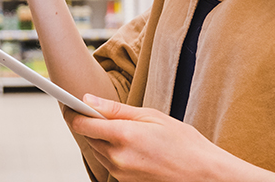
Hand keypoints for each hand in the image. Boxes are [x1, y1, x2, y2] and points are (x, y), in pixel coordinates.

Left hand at [64, 95, 235, 181]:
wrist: (203, 174)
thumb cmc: (183, 142)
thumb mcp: (151, 116)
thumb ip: (116, 110)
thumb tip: (89, 100)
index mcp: (124, 136)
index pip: (83, 124)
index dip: (74, 113)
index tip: (71, 104)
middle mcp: (118, 158)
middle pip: (88, 138)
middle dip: (91, 124)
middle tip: (102, 112)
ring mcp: (121, 173)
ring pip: (98, 151)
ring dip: (102, 138)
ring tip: (124, 128)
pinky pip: (110, 163)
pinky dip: (113, 151)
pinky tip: (132, 144)